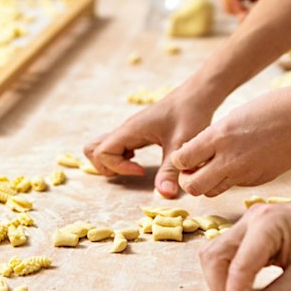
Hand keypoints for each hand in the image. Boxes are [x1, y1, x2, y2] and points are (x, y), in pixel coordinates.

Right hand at [84, 83, 220, 197]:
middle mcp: (125, 129)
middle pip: (93, 150)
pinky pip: (114, 146)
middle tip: (132, 171)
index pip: (102, 152)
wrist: (197, 95)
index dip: (118, 167)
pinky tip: (140, 162)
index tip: (142, 171)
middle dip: (106, 167)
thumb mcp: (181, 145)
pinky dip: (120, 158)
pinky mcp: (135, 132)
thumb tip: (163, 195)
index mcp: (130, 130)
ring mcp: (128, 130)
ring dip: (111, 163)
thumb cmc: (191, 114)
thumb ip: (170, 171)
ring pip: (101, 147)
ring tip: (134, 168)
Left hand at [171, 88, 290, 197]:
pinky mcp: (258, 181)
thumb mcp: (232, 117)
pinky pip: (234, 186)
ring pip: (212, 192)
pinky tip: (240, 164)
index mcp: (219, 137)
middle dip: (188, 180)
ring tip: (214, 168)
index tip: (184, 156)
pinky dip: (230, 179)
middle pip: (193, 186)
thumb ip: (211, 138)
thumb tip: (193, 156)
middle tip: (193, 170)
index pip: (182, 160)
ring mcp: (245, 173)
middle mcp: (229, 159)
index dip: (179, 160)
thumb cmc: (269, 109)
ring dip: (207, 183)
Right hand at [199, 195, 290, 290]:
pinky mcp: (254, 228)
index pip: (238, 268)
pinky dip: (230, 273)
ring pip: (217, 253)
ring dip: (221, 281)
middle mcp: (252, 219)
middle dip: (219, 290)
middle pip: (214, 257)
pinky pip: (229, 251)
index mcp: (267, 225)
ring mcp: (251, 221)